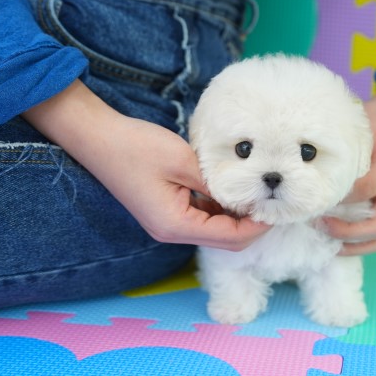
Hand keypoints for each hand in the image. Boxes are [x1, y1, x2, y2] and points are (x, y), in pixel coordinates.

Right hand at [23, 80, 270, 249]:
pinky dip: (220, 206)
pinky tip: (234, 187)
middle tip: (273, 200)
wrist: (97, 137)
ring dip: (236, 214)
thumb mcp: (184, 162)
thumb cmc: (136, 147)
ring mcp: (168, 222)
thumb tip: (245, 195)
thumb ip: (217, 183)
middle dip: (251, 223)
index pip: (230, 238)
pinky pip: (202, 215)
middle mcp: (172, 231)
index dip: (257, 226)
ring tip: (258, 192)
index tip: (277, 208)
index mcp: (176, 226)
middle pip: (224, 239)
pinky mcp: (167, 209)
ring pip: (214, 228)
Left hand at [323, 82, 375, 254]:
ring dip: (352, 244)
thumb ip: (338, 140)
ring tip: (324, 239)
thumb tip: (301, 154)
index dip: (341, 196)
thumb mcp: (357, 124)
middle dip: (347, 230)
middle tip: (318, 222)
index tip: (315, 195)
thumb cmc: (371, 125)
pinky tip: (331, 242)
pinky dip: (355, 245)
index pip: (366, 188)